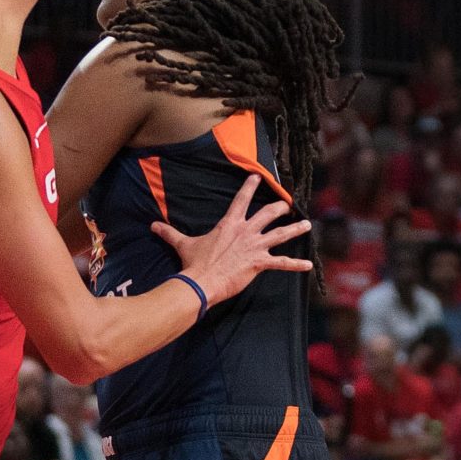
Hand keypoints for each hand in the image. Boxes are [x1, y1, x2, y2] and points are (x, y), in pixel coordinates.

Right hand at [152, 179, 312, 308]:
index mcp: (229, 224)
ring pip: (281, 234)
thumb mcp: (183, 244)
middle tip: (288, 205)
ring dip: (295, 230)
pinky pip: (281, 263)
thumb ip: (170, 233)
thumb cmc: (194, 263)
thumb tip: (152, 225)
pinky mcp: (259, 263)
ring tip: (308, 225)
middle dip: (280, 208)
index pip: (241, 200)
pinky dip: (296, 264)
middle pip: (268, 214)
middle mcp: (245, 231)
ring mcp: (254, 246)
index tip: (257, 177)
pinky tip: (308, 265)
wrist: (201, 281)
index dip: (249, 187)